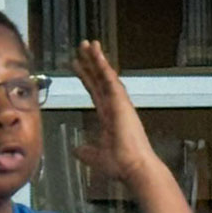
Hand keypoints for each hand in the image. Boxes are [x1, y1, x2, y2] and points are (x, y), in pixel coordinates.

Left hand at [68, 41, 159, 186]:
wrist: (135, 168)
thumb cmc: (120, 165)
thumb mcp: (96, 157)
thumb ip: (86, 151)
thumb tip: (76, 150)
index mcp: (109, 118)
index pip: (95, 93)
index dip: (87, 78)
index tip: (78, 65)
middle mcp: (115, 107)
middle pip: (100, 80)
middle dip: (91, 64)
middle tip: (82, 47)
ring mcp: (120, 103)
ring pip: (106, 76)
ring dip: (97, 59)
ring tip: (88, 43)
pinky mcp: (122, 102)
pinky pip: (110, 79)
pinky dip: (103, 65)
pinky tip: (96, 53)